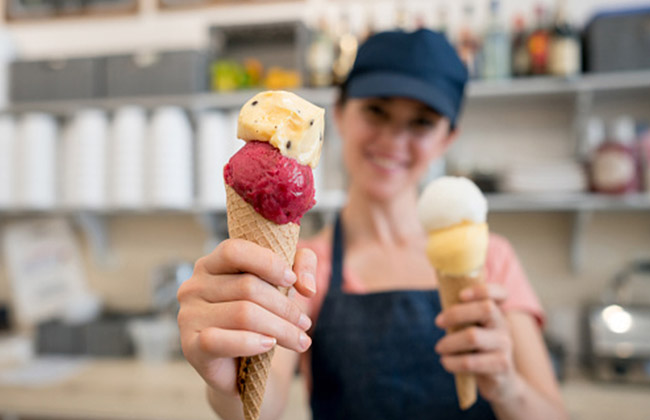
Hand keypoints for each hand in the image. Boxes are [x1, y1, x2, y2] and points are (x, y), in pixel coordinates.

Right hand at [177, 239, 316, 395]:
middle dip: (285, 307)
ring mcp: (188, 316)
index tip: (291, 279)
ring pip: (243, 314)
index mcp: (211, 265)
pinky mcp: (191, 346)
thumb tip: (307, 286)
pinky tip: (269, 345)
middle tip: (305, 322)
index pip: (234, 251)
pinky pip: (222, 341)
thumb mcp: (285, 282)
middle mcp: (194, 287)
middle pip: (247, 287)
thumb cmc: (261, 317)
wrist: (242, 369)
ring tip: (300, 339)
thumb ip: (302, 265)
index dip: (267, 262)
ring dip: (280, 328)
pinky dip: (251, 343)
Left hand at [434, 283, 518, 402]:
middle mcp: (504, 326)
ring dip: (450, 342)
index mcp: (497, 313)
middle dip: (456, 313)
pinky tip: (446, 362)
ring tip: (439, 348)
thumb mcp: (475, 329)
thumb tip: (439, 306)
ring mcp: (505, 346)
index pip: (500, 293)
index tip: (461, 295)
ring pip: (473, 336)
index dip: (482, 290)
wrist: (502, 381)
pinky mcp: (500, 366)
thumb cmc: (479, 350)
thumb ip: (462, 317)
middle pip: (486, 309)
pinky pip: (470, 361)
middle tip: (438, 322)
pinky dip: (452, 362)